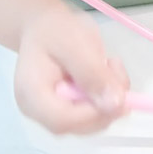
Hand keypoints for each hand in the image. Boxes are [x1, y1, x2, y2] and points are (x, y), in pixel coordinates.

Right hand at [14, 5, 128, 134]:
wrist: (44, 26)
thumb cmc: (57, 31)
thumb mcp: (77, 44)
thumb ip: (93, 74)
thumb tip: (115, 105)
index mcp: (32, 95)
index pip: (62, 121)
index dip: (95, 114)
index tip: (120, 94)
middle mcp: (38, 111)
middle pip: (77, 126)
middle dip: (106, 105)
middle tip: (116, 69)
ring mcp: (51, 112)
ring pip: (90, 121)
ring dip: (110, 97)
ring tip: (109, 65)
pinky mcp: (65, 108)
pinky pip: (91, 112)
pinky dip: (107, 95)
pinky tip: (105, 71)